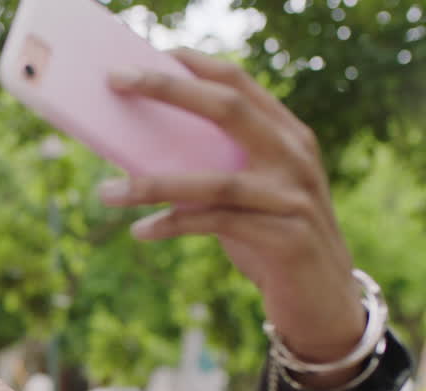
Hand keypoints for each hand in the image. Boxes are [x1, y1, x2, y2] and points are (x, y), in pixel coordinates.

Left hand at [98, 48, 365, 385]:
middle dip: (168, 90)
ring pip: (214, 180)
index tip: (149, 54)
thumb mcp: (248, 194)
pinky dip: (172, 225)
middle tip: (117, 81)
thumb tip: (130, 154)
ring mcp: (292, 196)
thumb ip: (213, 168)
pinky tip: (140, 231)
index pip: (239, 83)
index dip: (194, 66)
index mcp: (286, 134)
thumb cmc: (269, 237)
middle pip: (228, 108)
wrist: (323, 298)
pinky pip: (215, 225)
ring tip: (104, 192)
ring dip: (152, 184)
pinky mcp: (285, 237)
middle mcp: (294, 156)